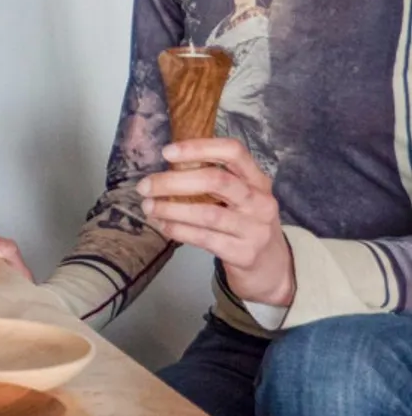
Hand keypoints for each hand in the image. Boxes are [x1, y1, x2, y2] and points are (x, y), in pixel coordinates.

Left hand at [141, 137, 293, 307]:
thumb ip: (213, 181)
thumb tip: (165, 168)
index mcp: (257, 179)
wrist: (271, 267)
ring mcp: (255, 229)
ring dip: (170, 208)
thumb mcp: (240, 197)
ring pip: (207, 213)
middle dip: (173, 182)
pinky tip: (162, 224)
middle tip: (145, 186)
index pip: (233, 152)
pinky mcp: (244, 253)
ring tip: (148, 206)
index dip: (199, 148)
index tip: (167, 152)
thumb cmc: (245, 222)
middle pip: (216, 181)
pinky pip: (204, 238)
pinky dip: (178, 229)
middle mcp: (261, 201)